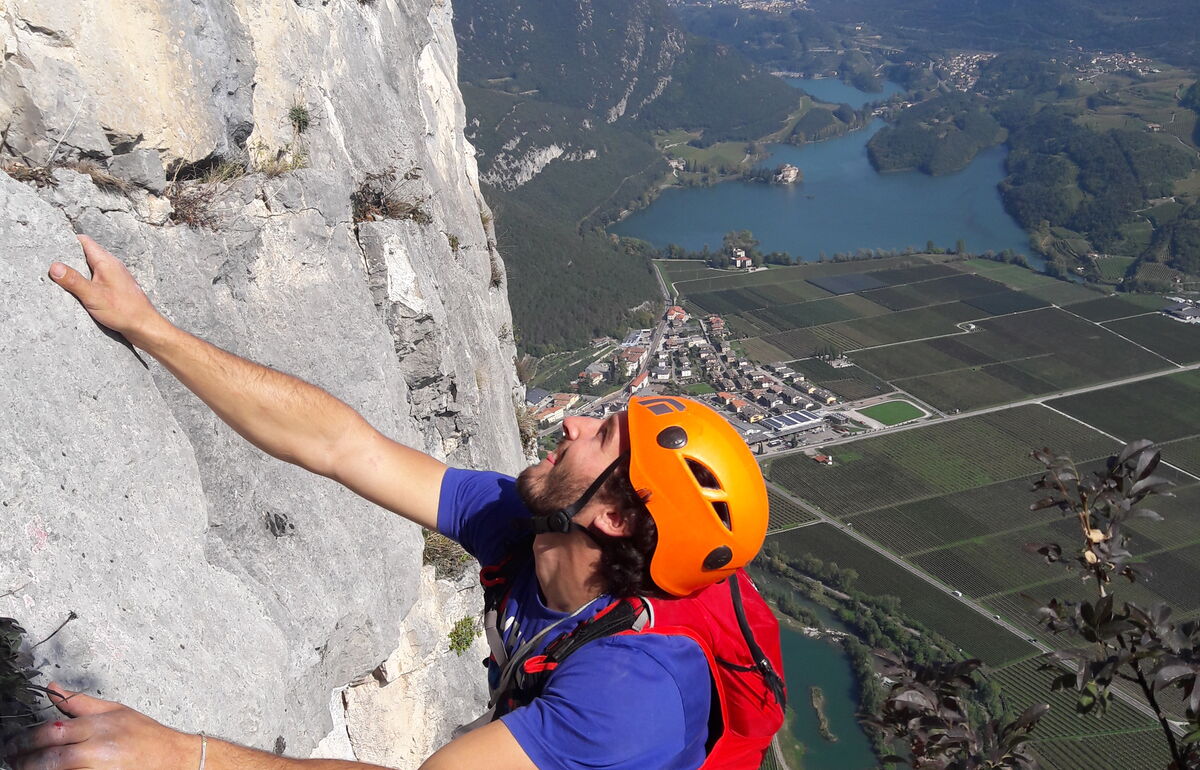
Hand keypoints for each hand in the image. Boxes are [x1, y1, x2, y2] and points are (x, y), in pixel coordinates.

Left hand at [1, 683, 197, 769]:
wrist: (171, 758)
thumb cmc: (145, 735)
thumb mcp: (114, 710)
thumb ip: (79, 703)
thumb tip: (52, 688)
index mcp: (98, 726)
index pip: (51, 731)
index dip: (26, 739)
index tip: (14, 743)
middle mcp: (97, 749)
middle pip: (49, 757)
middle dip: (25, 760)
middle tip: (12, 759)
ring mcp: (99, 769)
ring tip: (24, 768)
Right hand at [50, 236, 165, 347]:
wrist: (145, 327)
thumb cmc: (124, 311)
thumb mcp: (93, 296)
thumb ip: (74, 281)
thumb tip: (54, 267)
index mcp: (107, 262)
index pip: (84, 241)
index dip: (67, 241)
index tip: (51, 246)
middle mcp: (112, 265)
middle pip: (86, 253)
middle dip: (69, 257)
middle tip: (51, 264)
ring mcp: (115, 277)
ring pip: (91, 267)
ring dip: (78, 271)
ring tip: (61, 278)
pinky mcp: (116, 288)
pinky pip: (97, 279)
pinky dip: (86, 282)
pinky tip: (79, 291)